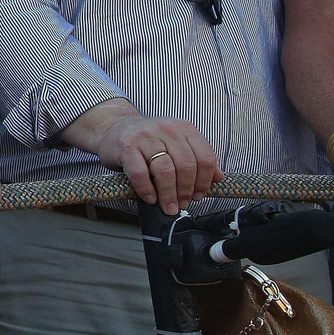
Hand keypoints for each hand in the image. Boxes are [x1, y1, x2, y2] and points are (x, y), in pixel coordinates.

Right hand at [94, 115, 220, 214]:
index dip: (204, 181)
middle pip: (186, 165)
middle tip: (182, 204)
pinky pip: (140, 172)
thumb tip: (218, 178)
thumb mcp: (176, 144)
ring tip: (168, 206)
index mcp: (183, 128)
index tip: (198, 195)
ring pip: (165, 170)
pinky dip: (147, 189)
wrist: (114, 129)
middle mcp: (166, 129)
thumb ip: (197, 158)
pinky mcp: (126, 146)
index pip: (205, 157)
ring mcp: (145, 136)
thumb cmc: (148, 142)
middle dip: (186, 190)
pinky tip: (150, 197)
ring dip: (168, 194)